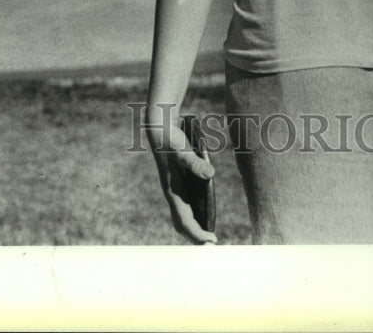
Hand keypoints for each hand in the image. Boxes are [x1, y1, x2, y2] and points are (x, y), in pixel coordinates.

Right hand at [146, 108, 216, 244]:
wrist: (160, 128)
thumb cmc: (170, 139)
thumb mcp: (182, 149)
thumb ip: (195, 162)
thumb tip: (211, 174)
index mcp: (172, 191)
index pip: (184, 221)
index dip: (197, 234)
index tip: (212, 241)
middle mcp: (173, 194)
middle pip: (183, 223)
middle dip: (196, 236)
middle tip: (212, 244)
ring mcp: (176, 189)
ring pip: (185, 215)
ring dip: (196, 227)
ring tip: (210, 234)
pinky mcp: (180, 183)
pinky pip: (188, 205)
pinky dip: (196, 214)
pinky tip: (207, 212)